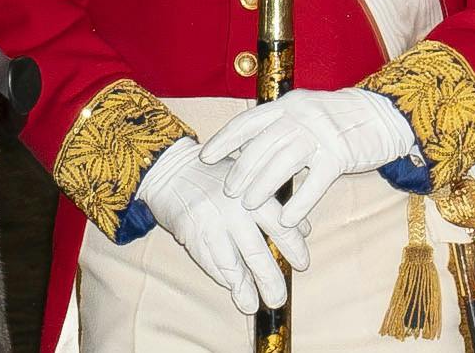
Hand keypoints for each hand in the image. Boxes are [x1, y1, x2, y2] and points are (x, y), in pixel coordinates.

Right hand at [136, 137, 309, 313]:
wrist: (170, 169)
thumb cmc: (215, 175)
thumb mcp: (249, 179)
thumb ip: (275, 203)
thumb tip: (304, 229)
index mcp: (253, 194)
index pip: (283, 227)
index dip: (295, 249)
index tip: (301, 265)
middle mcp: (234, 210)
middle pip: (259, 253)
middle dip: (271, 280)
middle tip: (279, 298)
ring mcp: (212, 224)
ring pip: (235, 265)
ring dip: (247, 289)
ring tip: (256, 304)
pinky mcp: (193, 235)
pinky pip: (213, 264)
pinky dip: (226, 280)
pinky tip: (235, 291)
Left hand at [199, 87, 418, 228]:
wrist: (383, 115)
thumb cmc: (338, 118)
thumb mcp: (304, 112)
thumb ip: (278, 125)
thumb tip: (244, 148)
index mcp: (287, 104)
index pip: (248, 122)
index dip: (225, 140)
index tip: (206, 157)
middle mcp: (299, 115)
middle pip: (262, 145)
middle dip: (242, 169)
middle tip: (228, 190)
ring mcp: (320, 134)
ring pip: (283, 162)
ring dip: (263, 186)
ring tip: (248, 204)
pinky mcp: (340, 154)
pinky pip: (315, 183)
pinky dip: (299, 203)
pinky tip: (285, 219)